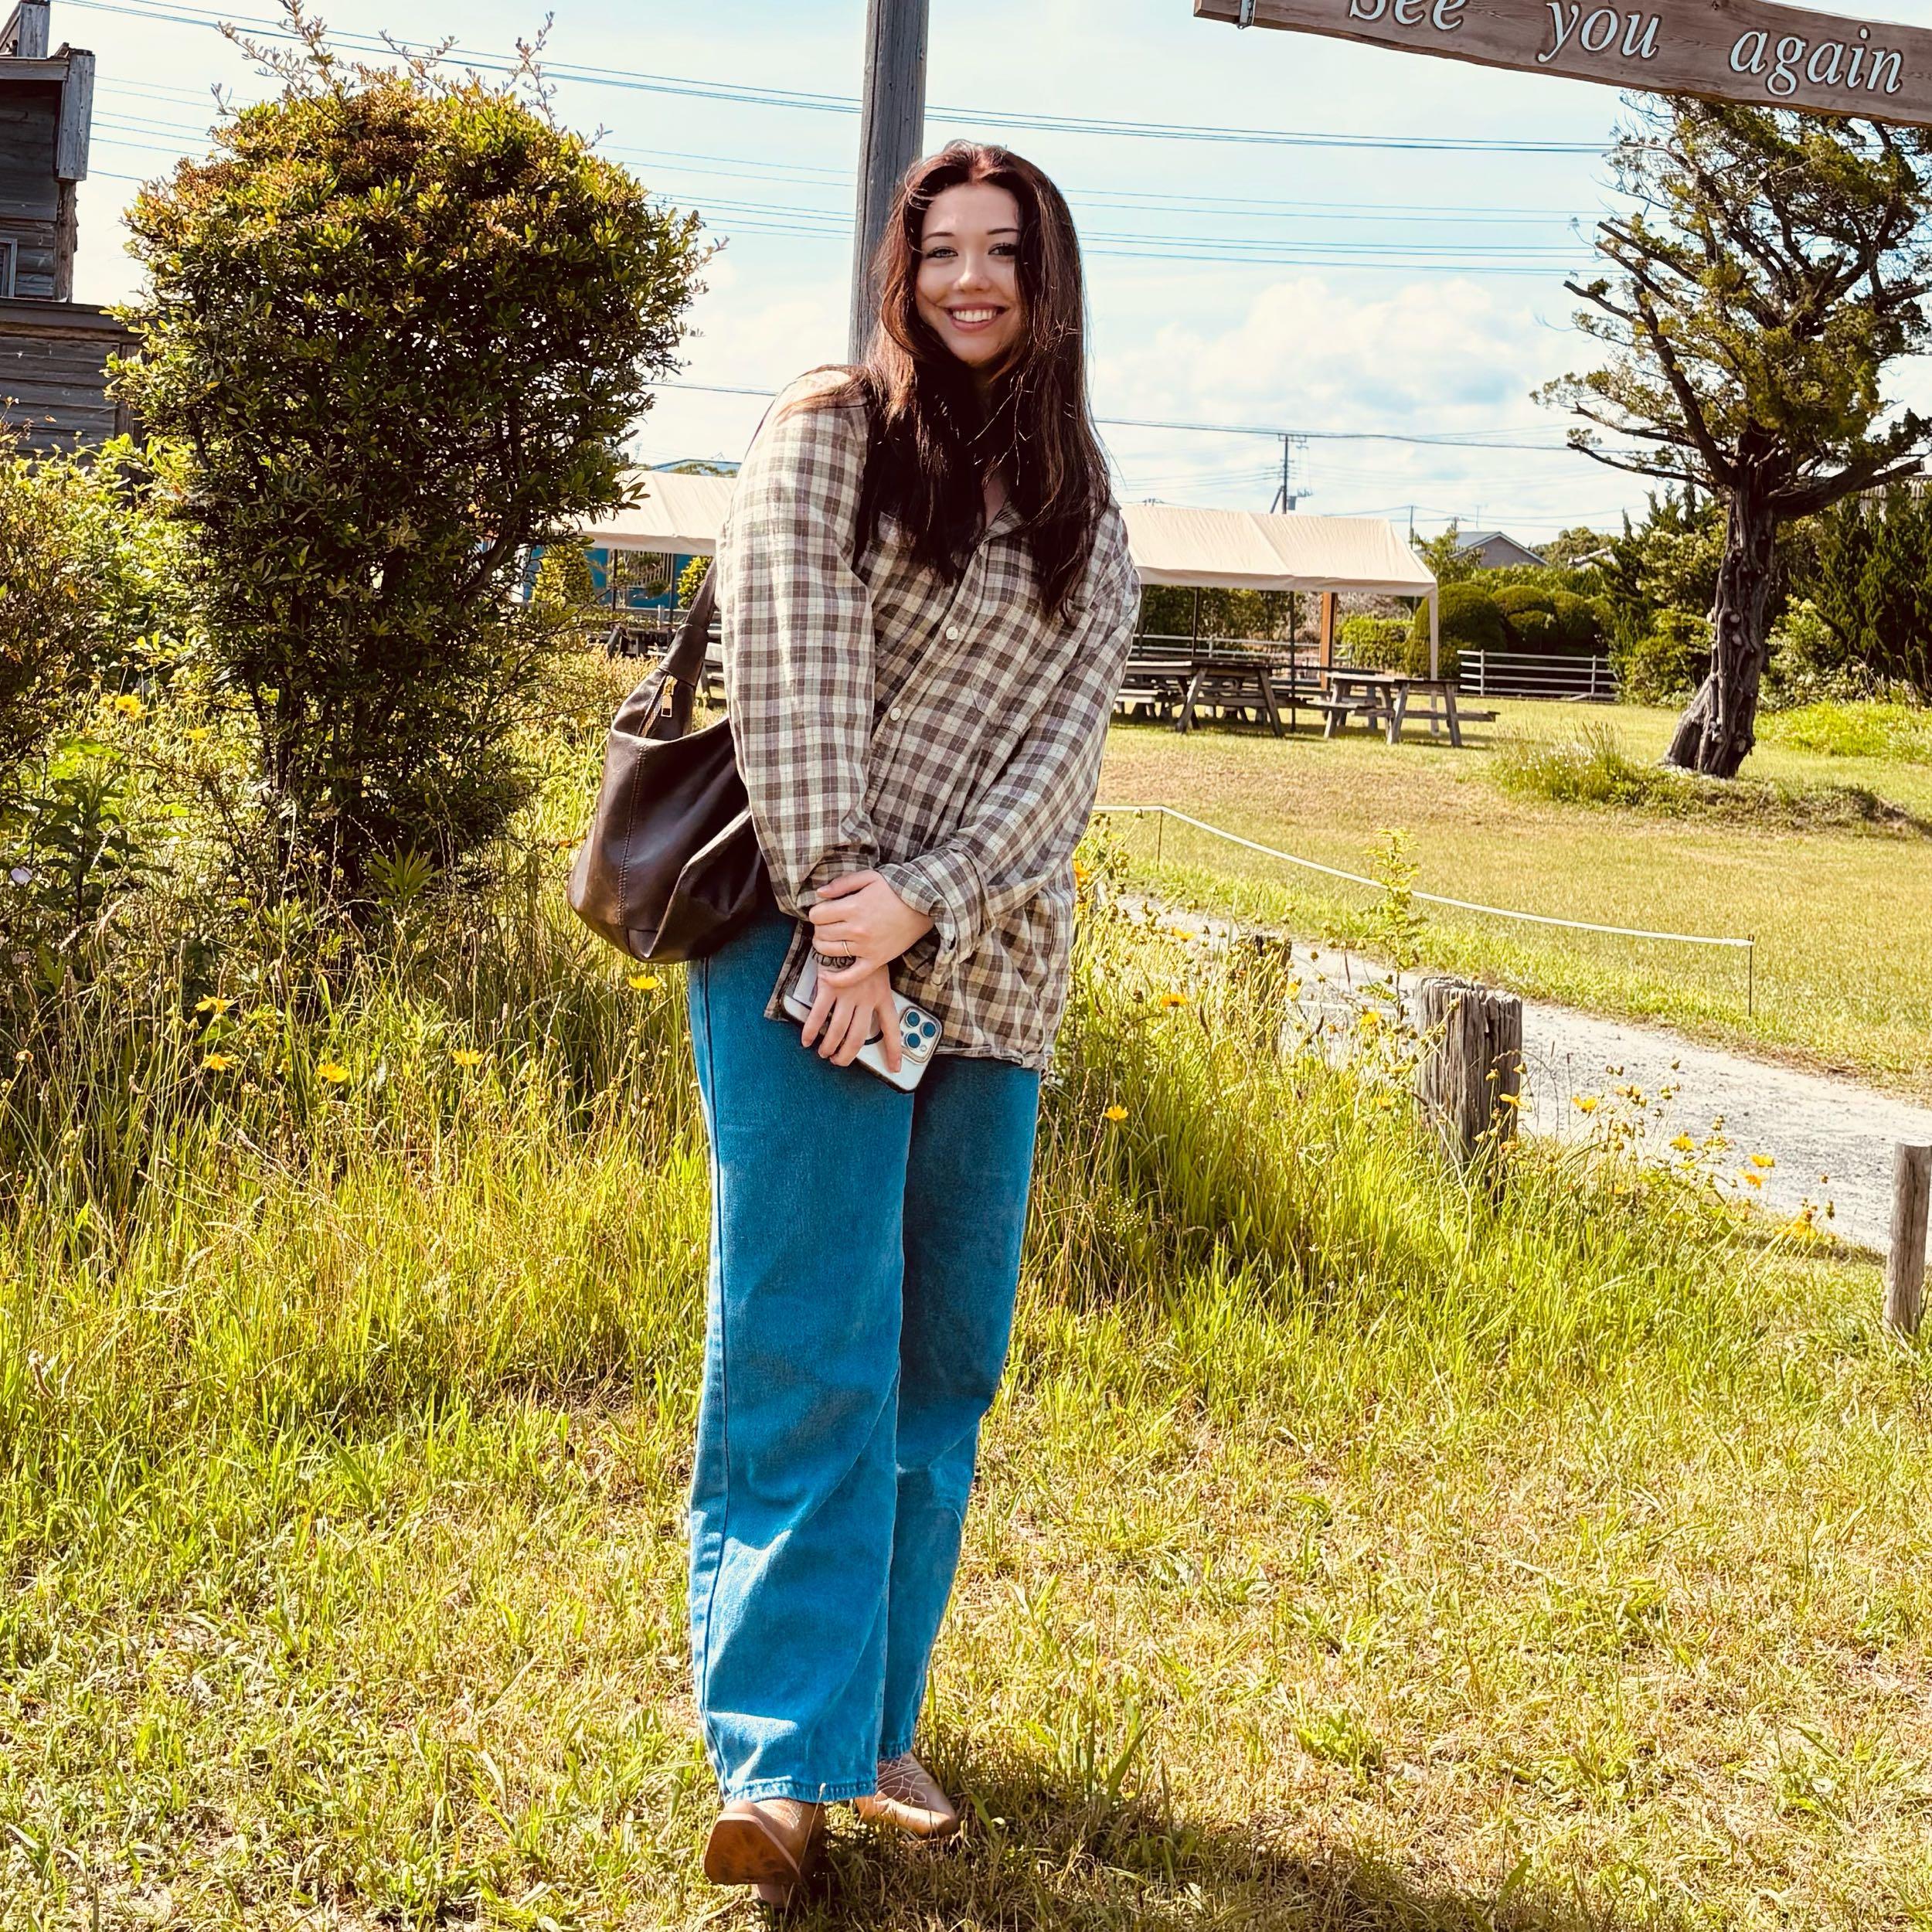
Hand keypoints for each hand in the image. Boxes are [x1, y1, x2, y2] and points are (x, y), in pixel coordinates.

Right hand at [800, 959, 901, 1072]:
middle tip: (840, 1061)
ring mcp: (847, 993)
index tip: (895, 1068)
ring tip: (824, 1053)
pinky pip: (819, 1015)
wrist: (848, 933)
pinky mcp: (829, 987)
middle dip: (848, 1055)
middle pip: (859, 1037)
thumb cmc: (861, 954)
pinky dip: (811, 1031)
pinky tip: (807, 1039)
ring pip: (838, 1031)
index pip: (891, 1028)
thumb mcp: (877, 973)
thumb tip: (865, 1017)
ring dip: (829, 1046)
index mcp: (882, 995)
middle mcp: (866, 998)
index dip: (894, 1050)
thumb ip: (874, 994)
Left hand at [807, 870, 933, 986]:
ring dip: (823, 945)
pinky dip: (836, 979)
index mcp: (854, 907)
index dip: (816, 912)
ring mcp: (866, 947)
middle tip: (828, 924)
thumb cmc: (896, 889)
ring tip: (830, 939)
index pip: (817, 915)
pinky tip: (825, 975)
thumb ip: (842, 883)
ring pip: (829, 951)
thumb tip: (819, 893)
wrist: (924, 904)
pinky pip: (851, 976)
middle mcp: (858, 929)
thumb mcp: (869, 877)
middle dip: (819, 928)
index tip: (824, 911)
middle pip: (821, 933)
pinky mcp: (876, 960)